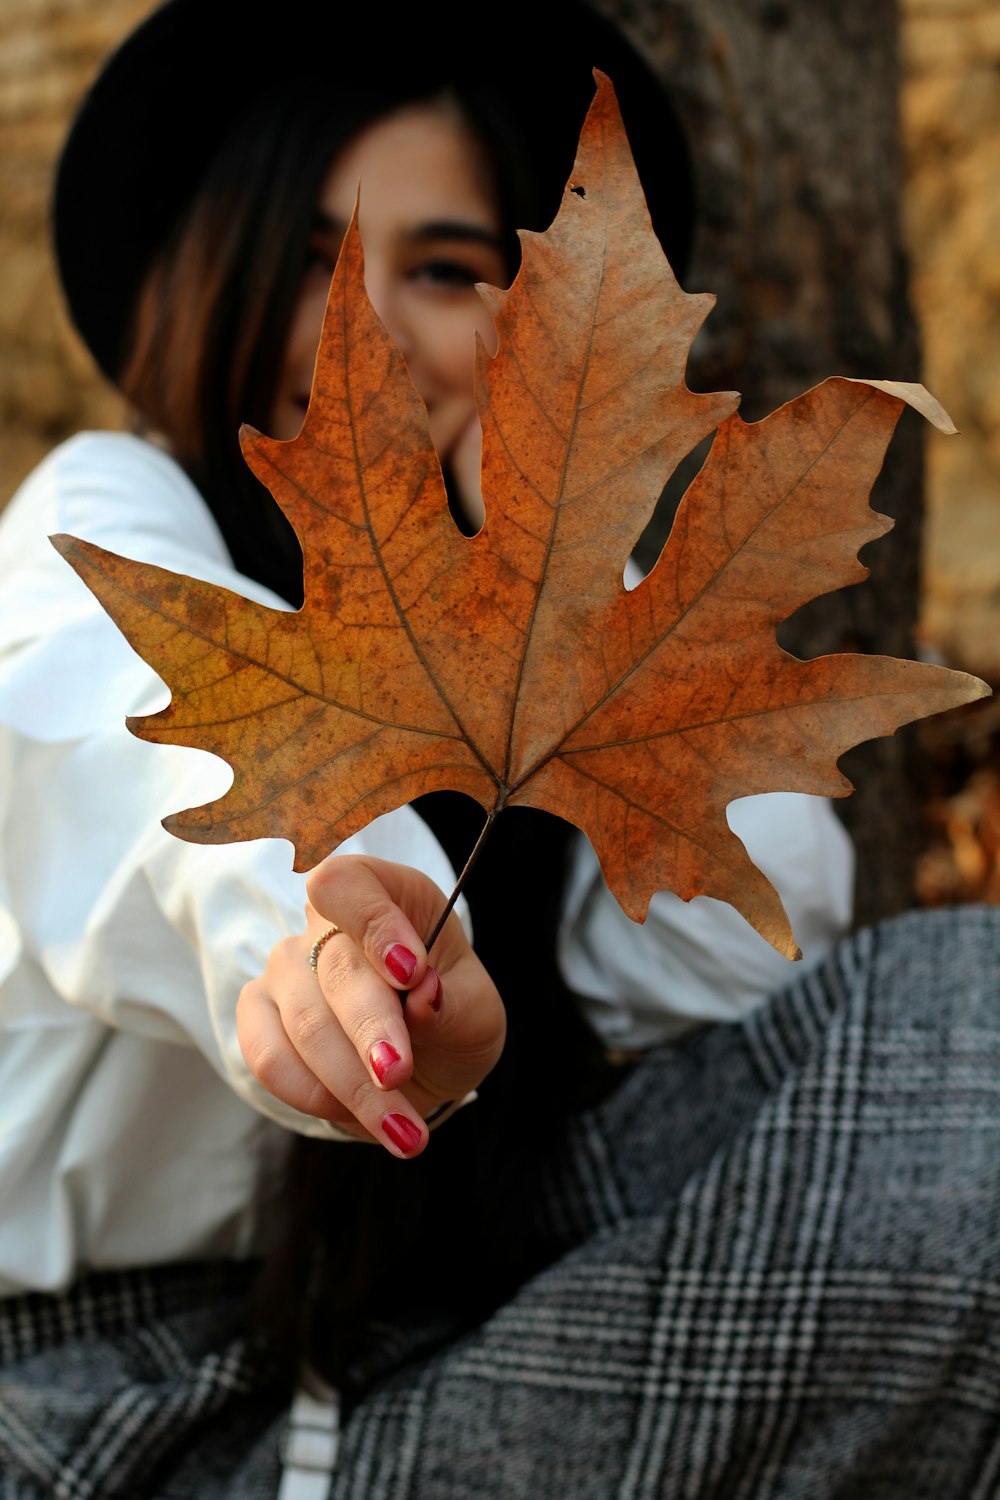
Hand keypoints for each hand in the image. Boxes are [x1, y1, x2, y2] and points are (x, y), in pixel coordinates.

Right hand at [237, 854, 503, 1156]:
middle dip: (370, 1030)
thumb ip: (453, 1003)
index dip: (373, 923)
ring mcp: (285, 967)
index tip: (412, 973)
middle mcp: (325, 923)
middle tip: (399, 1075)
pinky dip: (314, 1096)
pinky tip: (358, 1116)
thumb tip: (423, 994)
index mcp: (385, 892)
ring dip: (352, 1084)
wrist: (427, 1061)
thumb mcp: (476, 1012)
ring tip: (403, 1129)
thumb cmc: (453, 1016)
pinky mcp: (258, 1015)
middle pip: (333, 968)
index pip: (350, 884)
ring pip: (304, 1023)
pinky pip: (268, 1057)